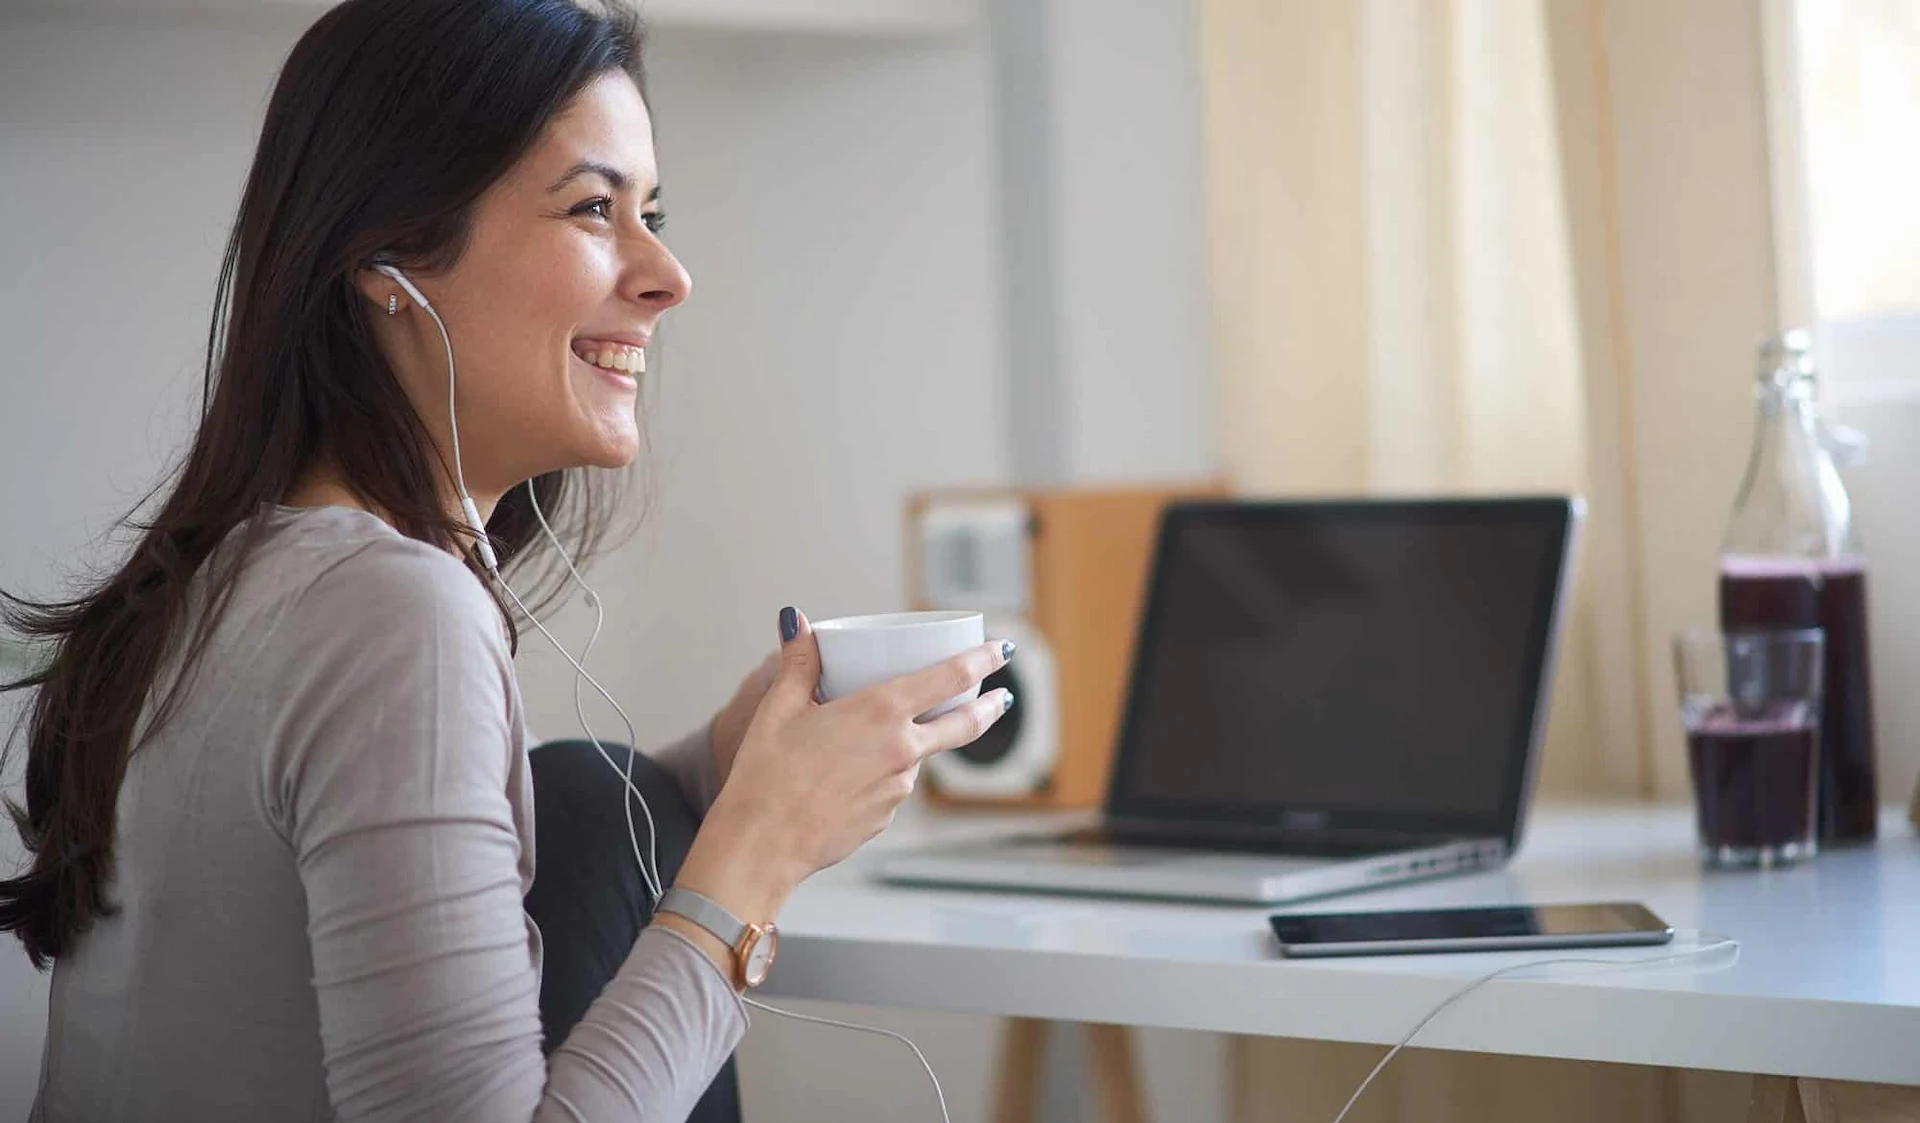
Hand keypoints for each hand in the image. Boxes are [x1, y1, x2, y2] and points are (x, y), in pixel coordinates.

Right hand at [694, 608, 1014, 902]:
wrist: (761, 845)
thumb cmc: (766, 775)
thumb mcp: (779, 708)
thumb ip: (797, 662)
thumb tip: (796, 622)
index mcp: (880, 713)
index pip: (950, 678)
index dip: (981, 660)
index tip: (1002, 650)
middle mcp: (900, 750)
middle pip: (962, 725)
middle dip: (989, 708)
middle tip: (1003, 698)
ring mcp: (898, 788)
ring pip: (917, 756)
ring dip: (909, 744)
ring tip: (860, 743)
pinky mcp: (886, 817)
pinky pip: (893, 785)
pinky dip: (882, 773)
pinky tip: (843, 777)